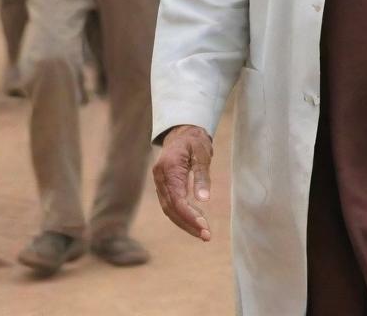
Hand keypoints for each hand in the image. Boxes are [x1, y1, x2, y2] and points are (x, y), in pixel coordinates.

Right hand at [153, 124, 213, 240]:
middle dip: (189, 224)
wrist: (182, 131)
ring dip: (185, 223)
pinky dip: (182, 215)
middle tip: (207, 236)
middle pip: (171, 208)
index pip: (177, 199)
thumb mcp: (202, 153)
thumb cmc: (194, 141)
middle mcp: (160, 178)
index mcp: (168, 168)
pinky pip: (170, 205)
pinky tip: (196, 220)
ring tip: (203, 233)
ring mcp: (159, 183)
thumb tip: (204, 199)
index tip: (205, 227)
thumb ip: (201, 175)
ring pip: (169, 210)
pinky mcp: (163, 187)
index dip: (189, 215)